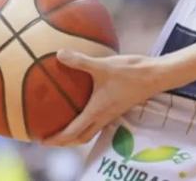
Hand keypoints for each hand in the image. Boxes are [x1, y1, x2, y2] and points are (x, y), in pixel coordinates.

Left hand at [43, 50, 157, 146]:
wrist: (156, 75)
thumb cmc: (130, 72)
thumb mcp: (103, 65)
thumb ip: (81, 61)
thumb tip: (59, 54)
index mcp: (97, 111)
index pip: (71, 133)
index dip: (55, 139)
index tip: (40, 140)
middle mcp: (104, 116)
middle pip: (80, 138)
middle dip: (64, 141)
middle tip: (50, 136)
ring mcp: (112, 112)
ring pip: (91, 130)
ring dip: (77, 132)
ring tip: (65, 123)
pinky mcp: (119, 105)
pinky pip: (99, 119)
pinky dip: (88, 119)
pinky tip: (86, 104)